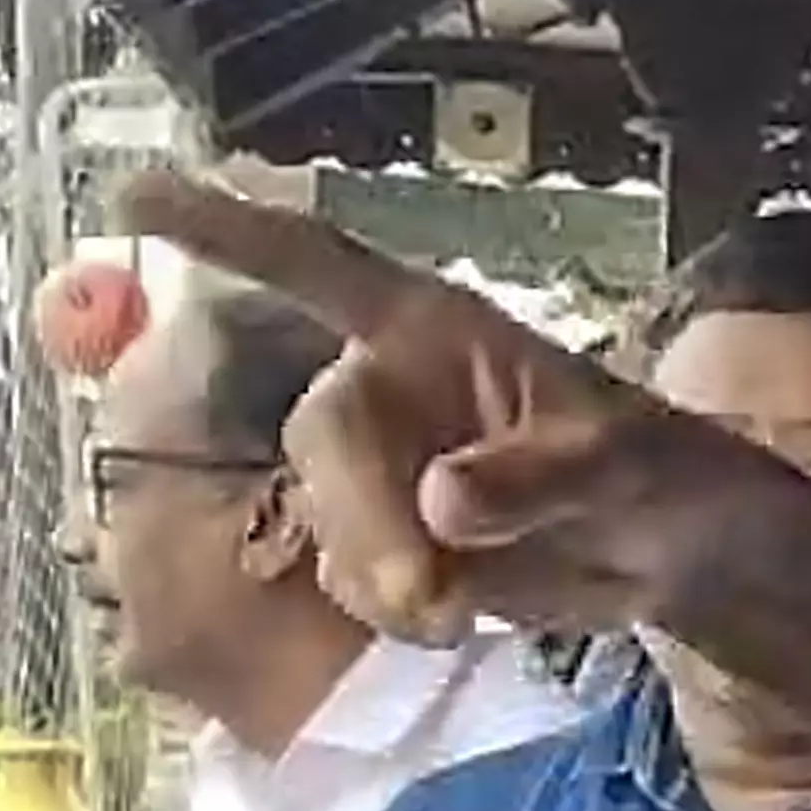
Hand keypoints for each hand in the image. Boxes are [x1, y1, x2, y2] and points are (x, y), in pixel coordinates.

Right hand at [110, 165, 740, 645]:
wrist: (675, 555)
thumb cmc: (657, 468)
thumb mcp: (622, 464)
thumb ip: (535, 478)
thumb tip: (442, 501)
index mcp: (433, 329)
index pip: (318, 265)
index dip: (229, 231)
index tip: (135, 195)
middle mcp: (387, 389)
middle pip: (319, 434)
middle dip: (361, 519)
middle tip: (429, 599)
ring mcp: (377, 472)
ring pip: (321, 518)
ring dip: (379, 576)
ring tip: (461, 610)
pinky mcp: (382, 546)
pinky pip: (341, 576)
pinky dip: (389, 611)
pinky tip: (454, 615)